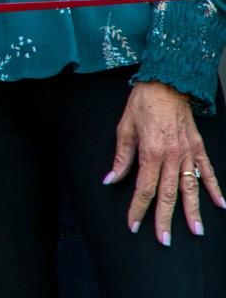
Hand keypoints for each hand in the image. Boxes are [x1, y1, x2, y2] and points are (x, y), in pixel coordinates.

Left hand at [107, 80, 224, 243]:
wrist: (167, 83)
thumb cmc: (143, 104)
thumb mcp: (124, 128)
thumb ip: (121, 157)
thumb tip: (110, 179)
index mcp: (151, 153)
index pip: (143, 188)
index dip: (138, 209)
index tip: (134, 225)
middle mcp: (172, 157)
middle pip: (168, 194)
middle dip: (165, 219)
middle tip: (165, 240)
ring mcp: (188, 154)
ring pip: (190, 188)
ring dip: (193, 211)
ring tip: (196, 231)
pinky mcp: (199, 149)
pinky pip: (208, 172)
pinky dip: (214, 189)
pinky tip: (220, 205)